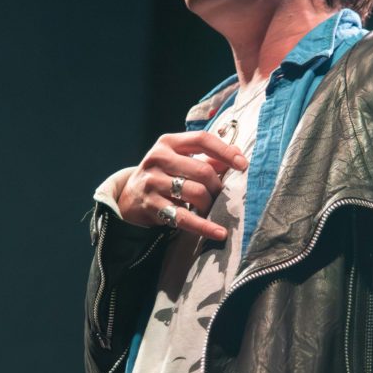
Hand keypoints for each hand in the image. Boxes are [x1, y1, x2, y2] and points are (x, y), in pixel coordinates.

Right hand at [117, 131, 247, 239]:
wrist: (129, 197)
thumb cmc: (162, 175)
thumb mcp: (179, 160)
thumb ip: (207, 157)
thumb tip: (238, 156)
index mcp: (168, 143)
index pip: (202, 140)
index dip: (225, 152)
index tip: (243, 165)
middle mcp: (158, 158)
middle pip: (203, 171)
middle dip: (217, 186)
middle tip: (218, 196)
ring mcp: (153, 182)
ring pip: (196, 193)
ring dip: (209, 204)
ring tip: (209, 208)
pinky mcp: (151, 205)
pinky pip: (184, 217)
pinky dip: (204, 226)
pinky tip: (219, 233)